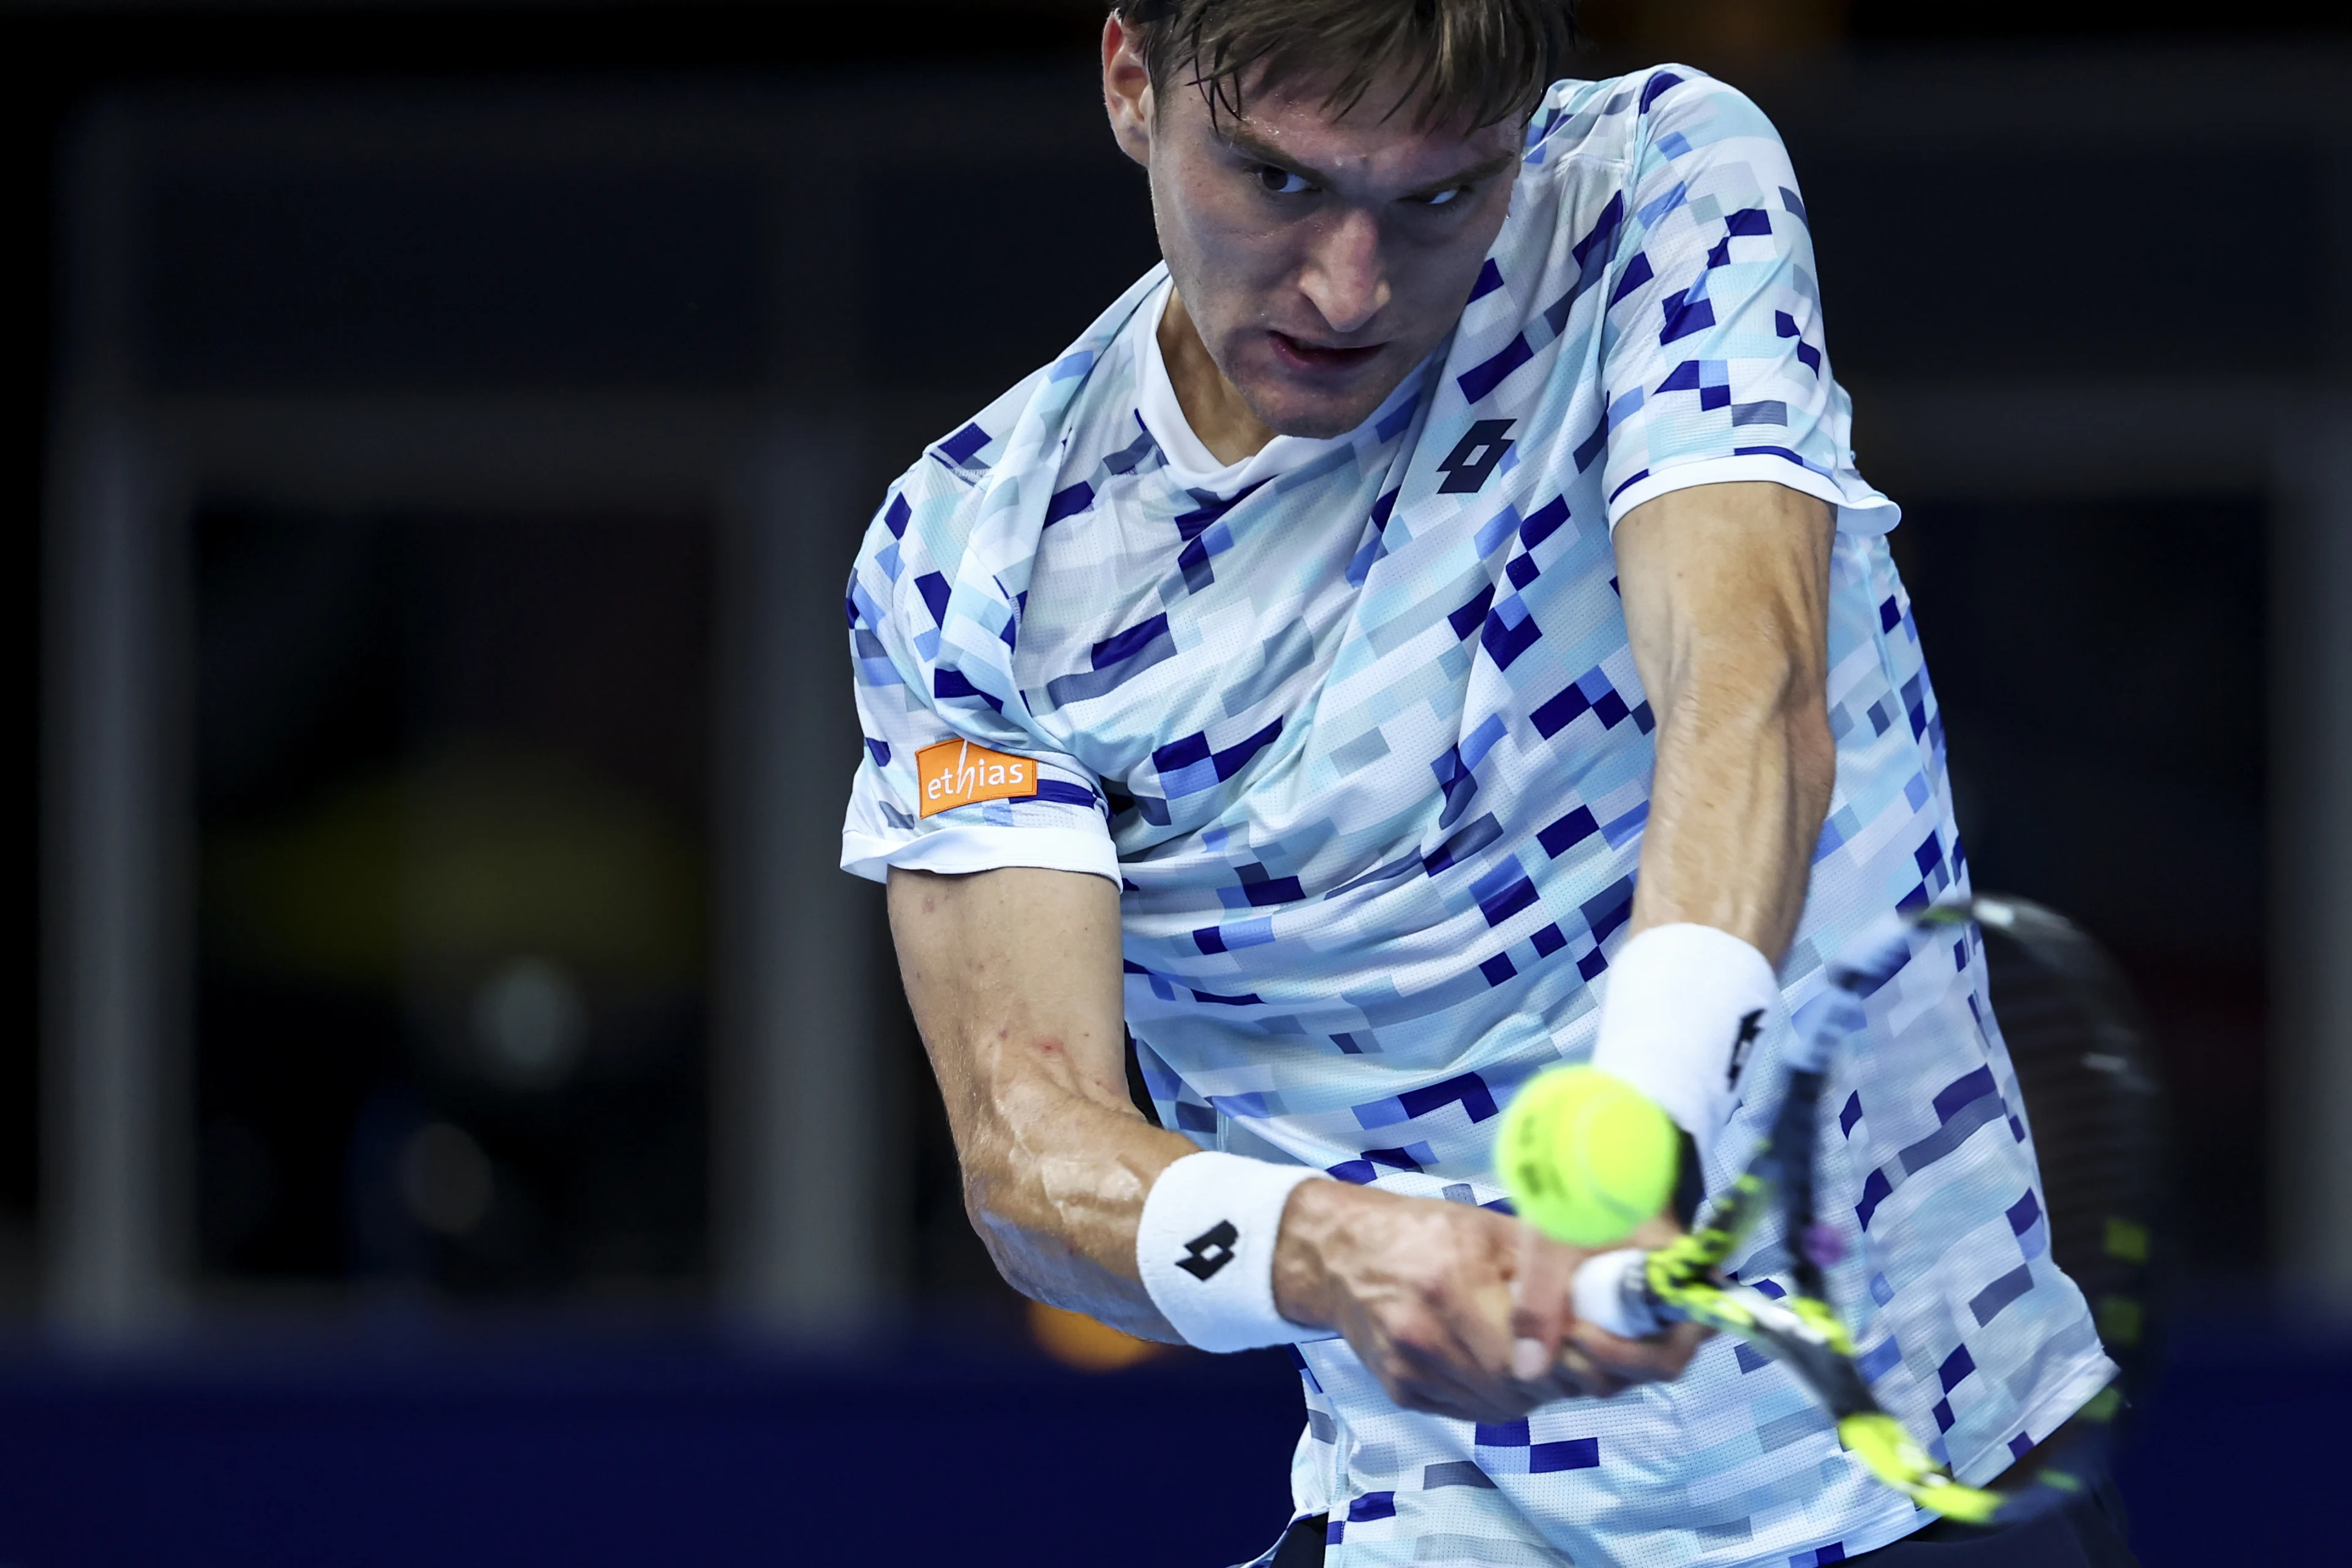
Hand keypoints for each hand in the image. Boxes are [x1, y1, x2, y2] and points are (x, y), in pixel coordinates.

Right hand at [1271, 1183, 1706, 1421]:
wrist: (1339, 1253)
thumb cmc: (1423, 1230)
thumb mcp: (1489, 1230)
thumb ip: (1545, 1270)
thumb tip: (1606, 1300)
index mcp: (1451, 1286)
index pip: (1537, 1351)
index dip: (1580, 1354)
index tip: (1603, 1341)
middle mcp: (1425, 1337)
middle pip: (1523, 1385)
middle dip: (1563, 1371)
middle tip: (1582, 1347)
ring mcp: (1410, 1372)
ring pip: (1502, 1405)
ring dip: (1535, 1386)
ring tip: (1540, 1349)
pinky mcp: (1402, 1393)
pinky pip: (1473, 1409)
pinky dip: (1499, 1392)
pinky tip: (1500, 1361)